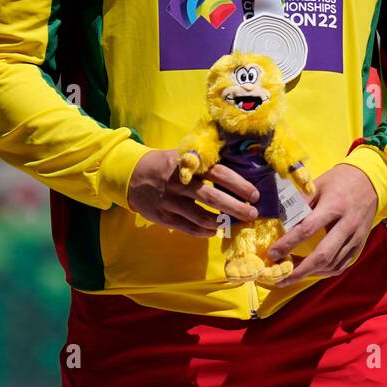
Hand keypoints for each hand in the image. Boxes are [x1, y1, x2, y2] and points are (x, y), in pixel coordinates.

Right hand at [128, 148, 260, 237]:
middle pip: (212, 198)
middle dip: (236, 207)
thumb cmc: (166, 164)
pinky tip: (215, 230)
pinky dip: (205, 232)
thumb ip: (205, 161)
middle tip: (252, 213)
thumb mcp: (183, 154)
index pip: (219, 174)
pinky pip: (189, 228)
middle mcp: (179, 183)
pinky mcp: (164, 217)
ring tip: (236, 223)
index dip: (239, 185)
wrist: (132, 175)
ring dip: (222, 222)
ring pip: (201, 217)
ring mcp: (170, 202)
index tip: (254, 194)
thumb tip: (239, 166)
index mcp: (189, 164)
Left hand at [265, 164, 378, 286]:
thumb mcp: (319, 184)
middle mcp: (346, 225)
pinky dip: (324, 271)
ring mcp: (355, 237)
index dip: (288, 244)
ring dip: (310, 273)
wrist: (372, 181)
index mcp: (334, 206)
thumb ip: (301, 201)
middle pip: (322, 255)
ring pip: (332, 264)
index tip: (272, 253)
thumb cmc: (341, 181)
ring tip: (291, 275)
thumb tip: (280, 218)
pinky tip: (311, 271)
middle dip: (300, 270)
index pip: (307, 229)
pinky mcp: (360, 245)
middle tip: (281, 277)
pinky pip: (341, 264)